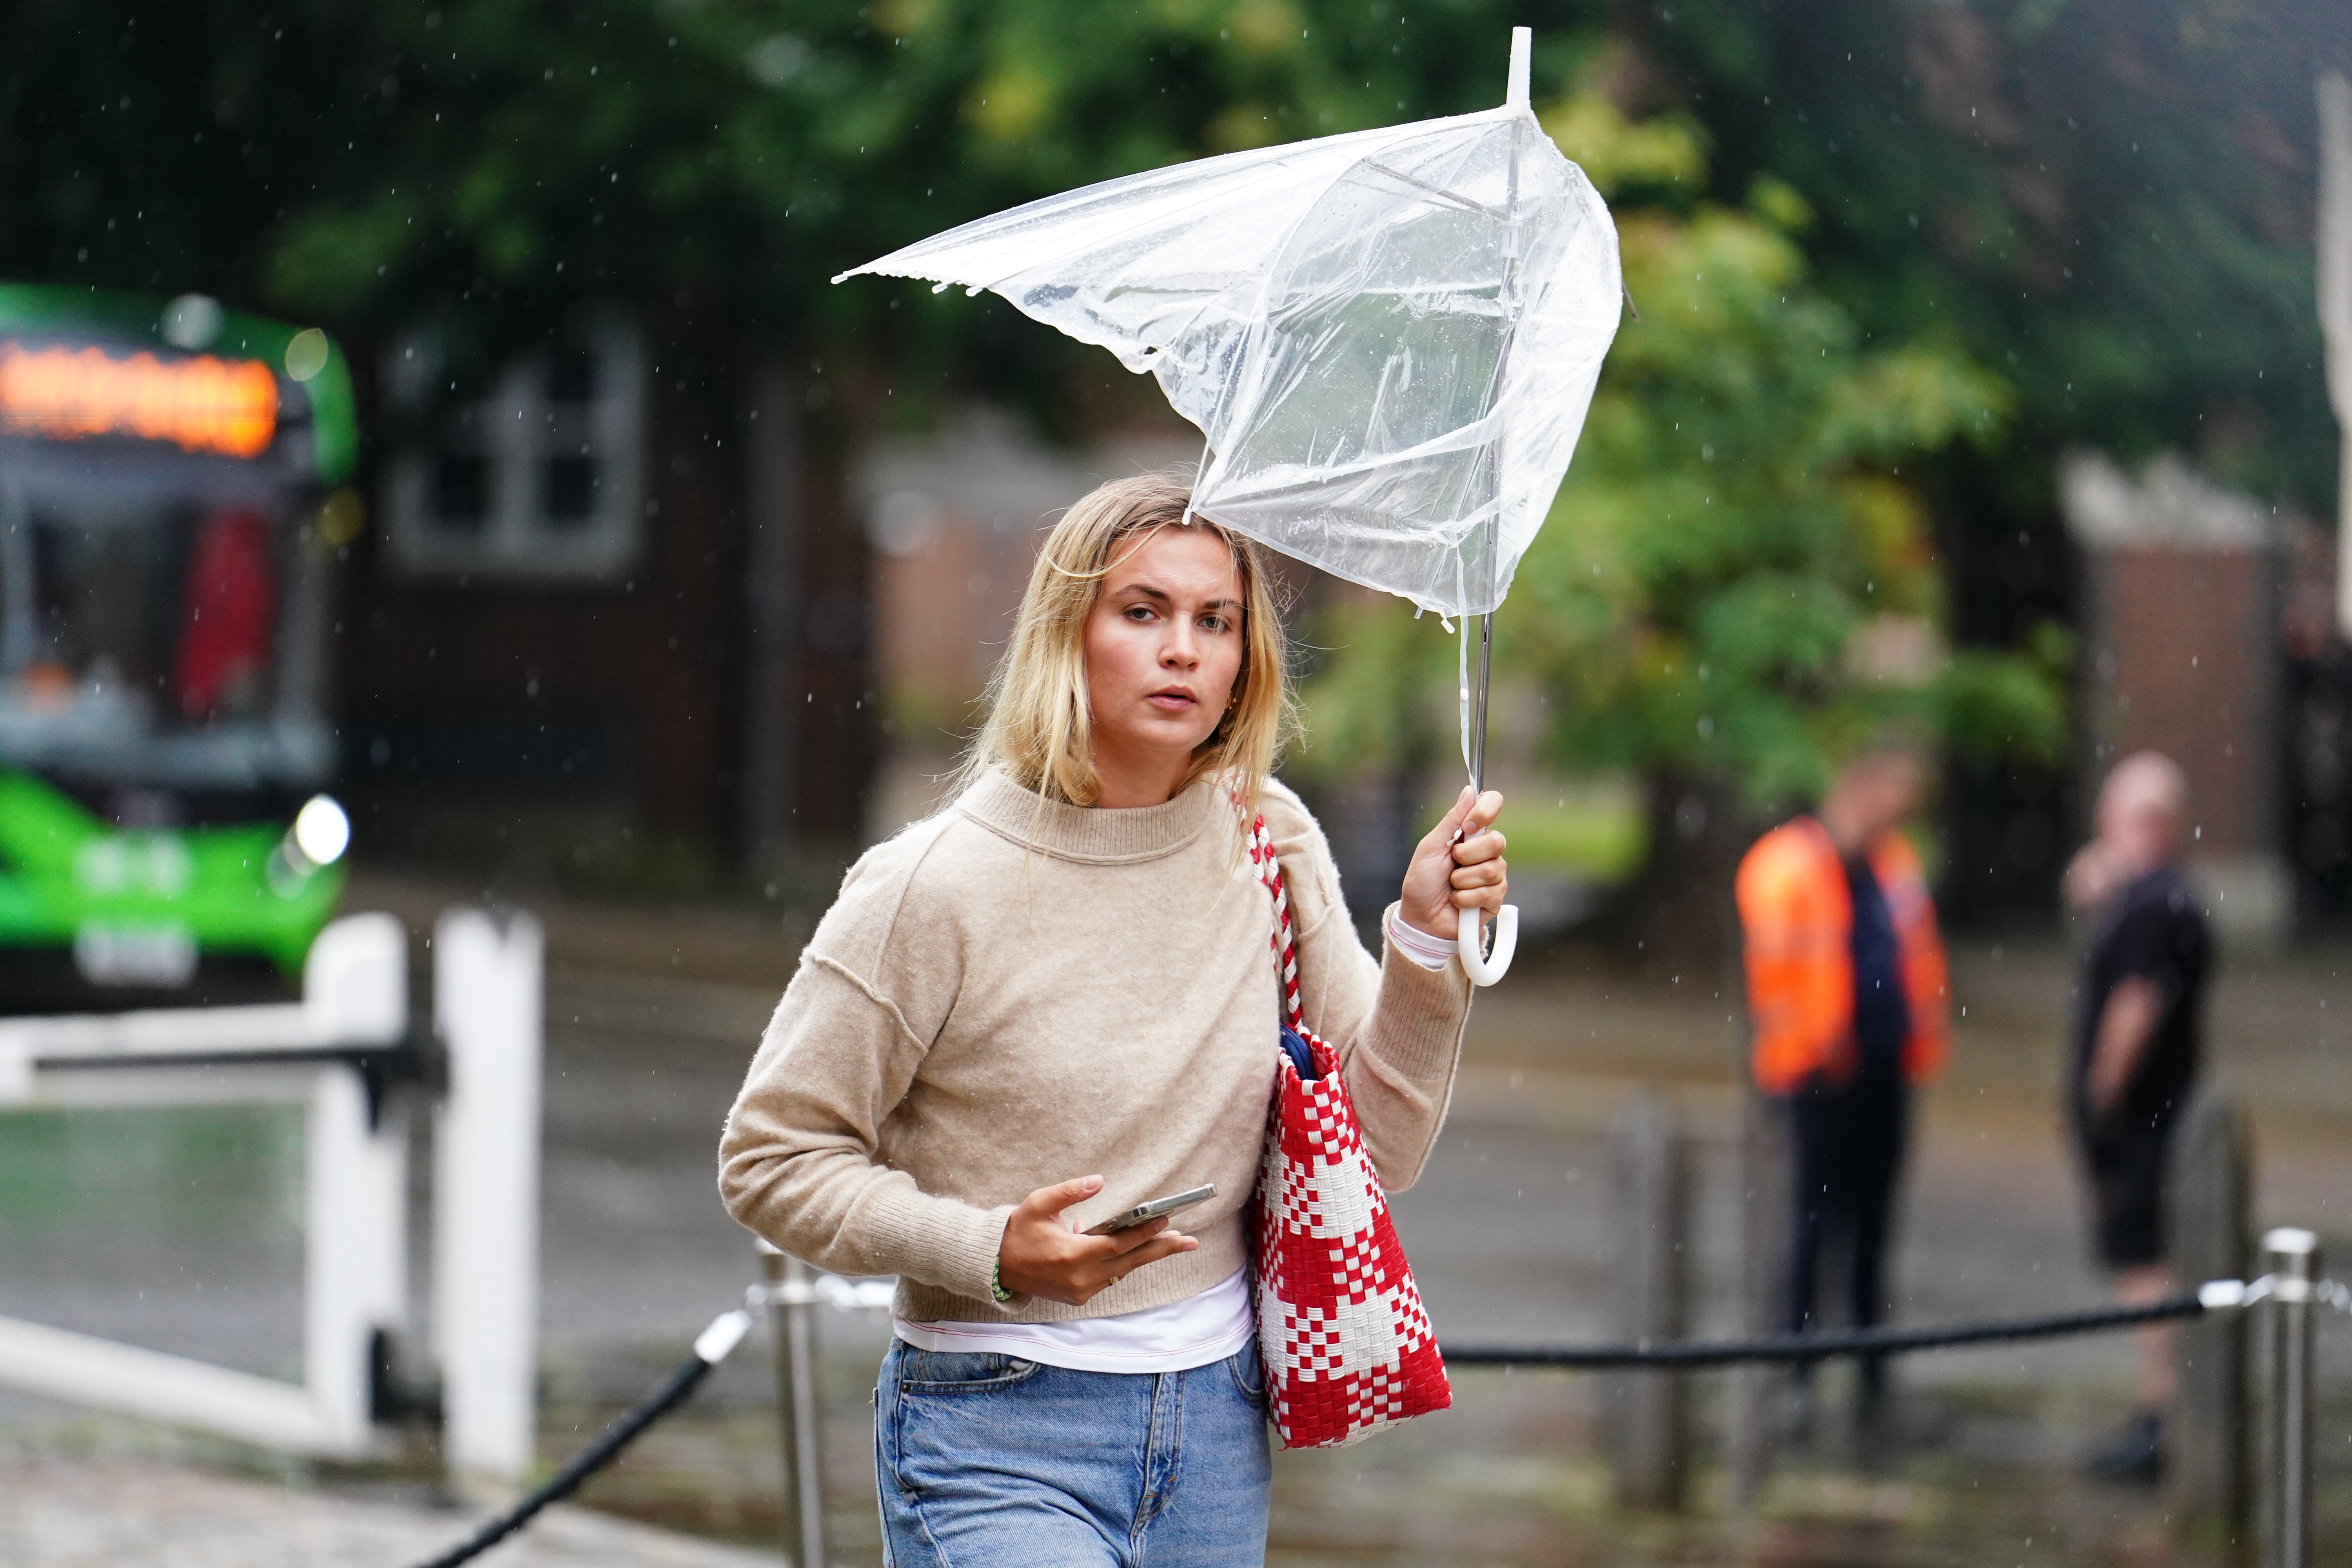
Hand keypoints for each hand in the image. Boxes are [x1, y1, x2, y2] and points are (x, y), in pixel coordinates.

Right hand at [995, 1174, 1198, 1305]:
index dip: (1144, 1233)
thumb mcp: (1039, 1203)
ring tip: (1174, 1242)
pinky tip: (1137, 1247)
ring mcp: (1080, 1290)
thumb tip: (1098, 1180)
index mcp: (1072, 1255)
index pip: (1119, 1244)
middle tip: (1191, 1241)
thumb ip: (1070, 1191)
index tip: (1167, 1221)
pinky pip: (1110, 1277)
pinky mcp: (1079, 1296)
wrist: (997, 1266)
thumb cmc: (1019, 1231)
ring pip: (1123, 1271)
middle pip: (1130, 1261)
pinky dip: (1124, 1262)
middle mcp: (1080, 1278)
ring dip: (1147, 1255)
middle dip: (1161, 1249)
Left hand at [1398, 787, 1506, 942]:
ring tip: (1451, 887)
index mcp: (1470, 834)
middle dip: (1467, 855)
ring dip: (1462, 881)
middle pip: (1496, 841)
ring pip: (1492, 869)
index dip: (1486, 810)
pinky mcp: (1496, 898)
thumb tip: (1469, 790)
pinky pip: (1490, 892)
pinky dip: (1465, 898)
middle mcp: (1486, 852)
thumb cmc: (1422, 882)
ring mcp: (1494, 875)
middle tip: (1452, 863)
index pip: (1492, 805)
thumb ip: (1451, 820)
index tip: (1469, 825)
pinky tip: (1457, 901)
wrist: (1421, 918)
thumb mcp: (1430, 847)